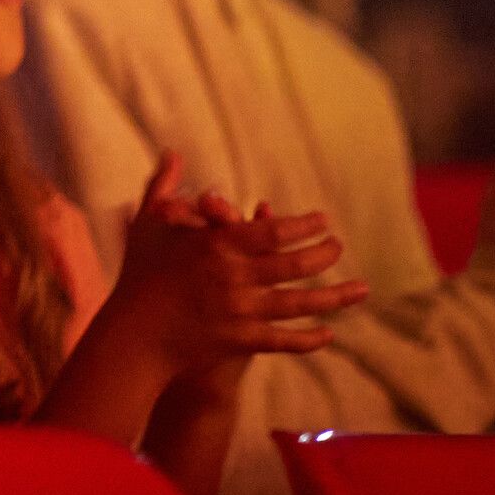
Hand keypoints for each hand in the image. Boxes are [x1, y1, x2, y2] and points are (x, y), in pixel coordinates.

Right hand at [102, 155, 368, 389]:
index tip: (323, 221)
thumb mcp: (148, 225)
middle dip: (325, 255)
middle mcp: (235, 278)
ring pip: (301, 304)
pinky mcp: (242, 342)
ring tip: (361, 289)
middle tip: (339, 247)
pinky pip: (287, 340)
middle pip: (296, 265)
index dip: (304, 225)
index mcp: (217, 246)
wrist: (133, 334)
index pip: (275, 231)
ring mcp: (242, 312)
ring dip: (335, 297)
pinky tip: (330, 333)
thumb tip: (172, 152)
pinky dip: (311, 338)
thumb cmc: (138, 275)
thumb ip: (164, 187)